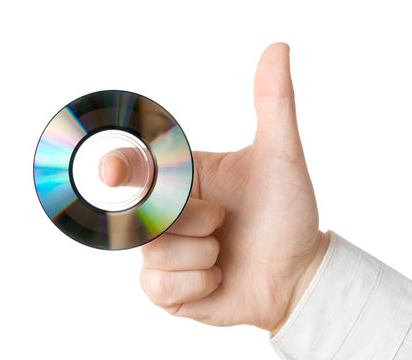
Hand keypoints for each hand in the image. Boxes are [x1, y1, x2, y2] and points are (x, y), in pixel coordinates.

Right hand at [102, 43, 329, 333]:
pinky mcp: (165, 289)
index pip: (138, 167)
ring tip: (226, 252)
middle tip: (226, 222)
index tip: (113, 171)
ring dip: (203, 255)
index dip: (121, 167)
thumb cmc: (288, 213)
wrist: (298, 274)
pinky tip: (218, 278)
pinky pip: (160, 287)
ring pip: (156, 253)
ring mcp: (163, 252)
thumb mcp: (281, 156)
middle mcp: (166, 213)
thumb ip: (273, 103)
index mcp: (183, 178)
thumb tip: (277, 48)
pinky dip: (197, 286)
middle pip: (147, 213)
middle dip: (196, 218)